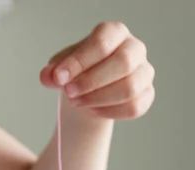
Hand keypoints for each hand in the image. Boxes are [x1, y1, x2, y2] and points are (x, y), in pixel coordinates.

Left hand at [40, 22, 154, 119]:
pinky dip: (109, 112)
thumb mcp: (61, 67)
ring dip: (98, 99)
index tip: (59, 78)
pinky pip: (133, 107)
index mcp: (114, 32)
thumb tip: (48, 76)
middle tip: (69, 93)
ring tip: (77, 102)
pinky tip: (92, 111)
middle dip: (92, 81)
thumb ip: (53, 71)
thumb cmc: (78, 71)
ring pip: (130, 88)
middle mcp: (134, 49)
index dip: (80, 62)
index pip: (102, 43)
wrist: (90, 89)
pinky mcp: (146, 95)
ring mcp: (144, 72)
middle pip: (124, 63)